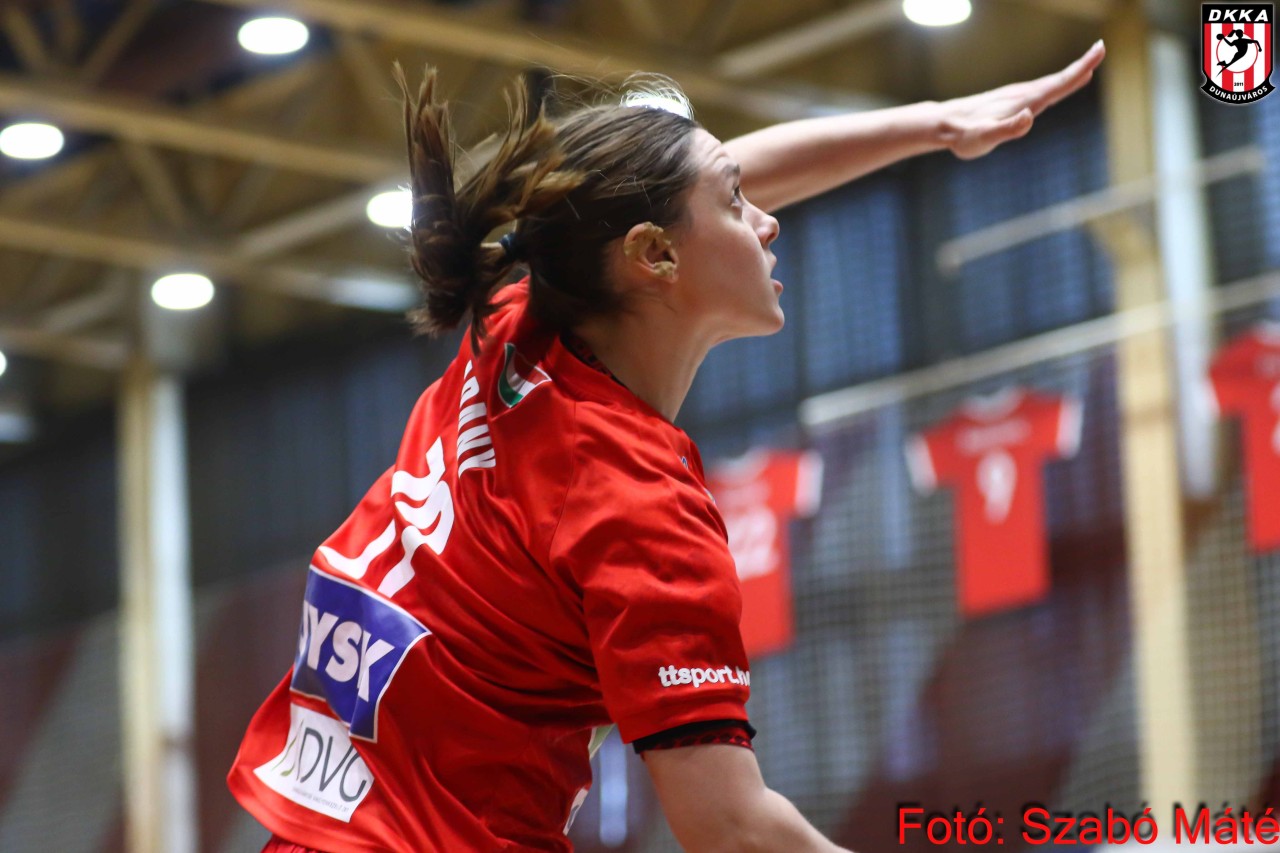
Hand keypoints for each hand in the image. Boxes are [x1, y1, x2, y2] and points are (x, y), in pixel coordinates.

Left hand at [938, 40, 1105, 159]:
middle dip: (1081, 66)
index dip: (1079, 70)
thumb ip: (1007, 129)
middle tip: (1102, 48)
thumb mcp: (984, 138)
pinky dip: (1054, 84)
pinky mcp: (1009, 101)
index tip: (1098, 52)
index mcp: (1023, 102)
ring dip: (1070, 74)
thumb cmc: (963, 136)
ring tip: (1088, 66)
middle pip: (1057, 79)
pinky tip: (1056, 86)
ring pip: (1049, 83)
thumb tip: (1029, 116)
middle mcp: (1021, 95)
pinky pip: (1039, 89)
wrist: (944, 125)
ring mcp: (1015, 97)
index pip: (1057, 85)